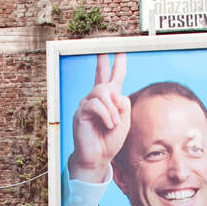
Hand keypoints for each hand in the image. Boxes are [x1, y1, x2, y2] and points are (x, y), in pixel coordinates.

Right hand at [68, 53, 128, 183]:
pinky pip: (96, 105)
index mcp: (109, 101)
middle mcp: (97, 99)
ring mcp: (88, 104)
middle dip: (104, 61)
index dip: (117, 64)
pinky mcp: (81, 111)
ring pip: (102, 92)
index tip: (119, 50)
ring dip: (112, 109)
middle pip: (102, 77)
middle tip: (106, 47)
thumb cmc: (110, 141)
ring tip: (115, 124)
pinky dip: (106, 115)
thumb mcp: (124, 121)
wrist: (98, 158)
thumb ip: (123, 105)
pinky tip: (109, 125)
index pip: (113, 78)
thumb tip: (115, 92)